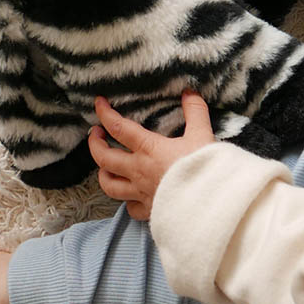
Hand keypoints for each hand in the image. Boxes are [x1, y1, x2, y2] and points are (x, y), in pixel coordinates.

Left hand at [88, 91, 215, 218]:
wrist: (209, 205)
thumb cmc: (204, 169)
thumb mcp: (202, 135)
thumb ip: (195, 111)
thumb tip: (190, 92)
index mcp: (149, 149)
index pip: (118, 127)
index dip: (105, 113)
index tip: (98, 103)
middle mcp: (139, 170)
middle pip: (104, 157)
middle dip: (95, 143)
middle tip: (95, 133)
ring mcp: (141, 192)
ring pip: (110, 185)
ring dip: (103, 174)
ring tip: (104, 166)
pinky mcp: (149, 210)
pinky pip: (130, 208)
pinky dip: (127, 202)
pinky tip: (130, 197)